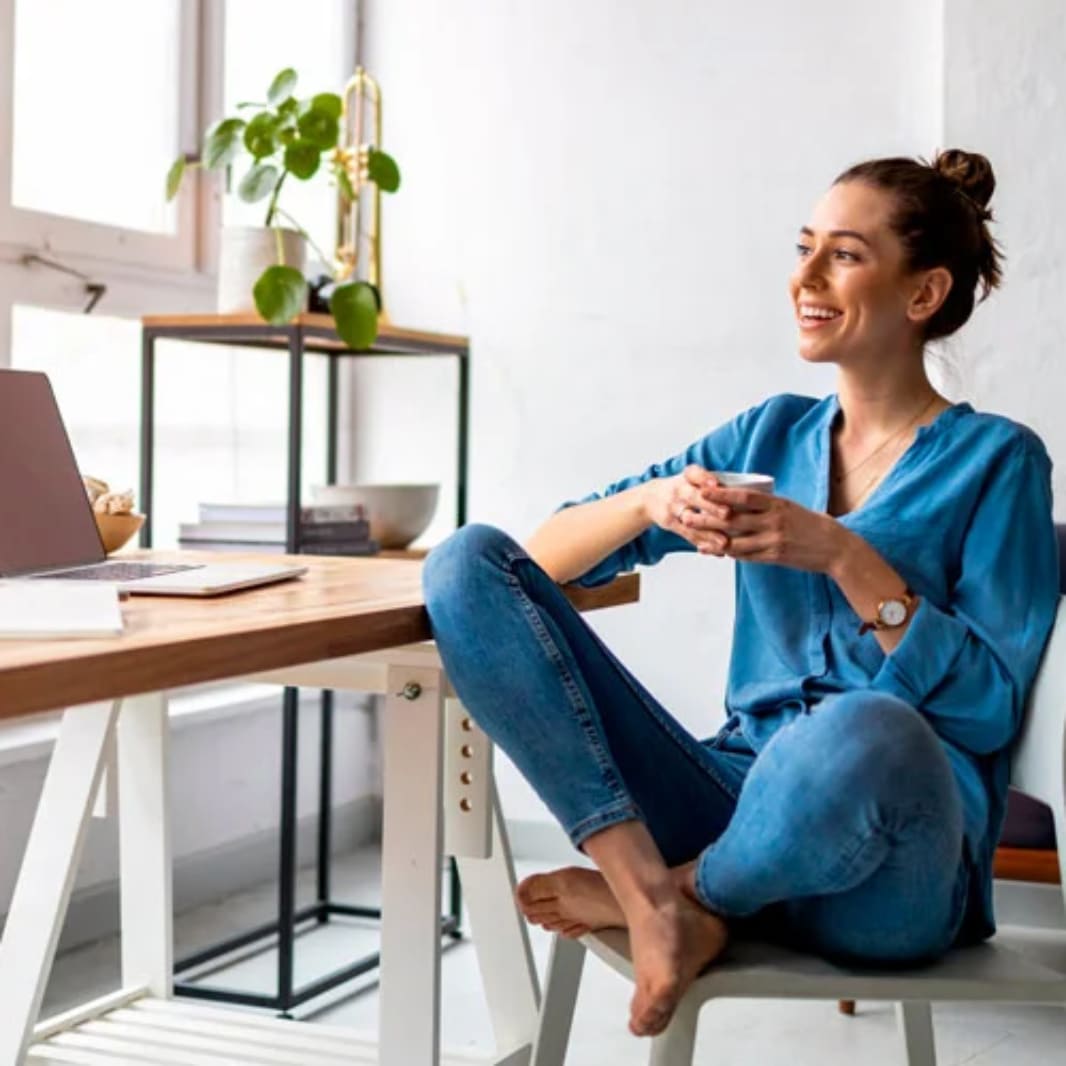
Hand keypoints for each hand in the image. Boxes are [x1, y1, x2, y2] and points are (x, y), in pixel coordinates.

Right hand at [641, 465, 731, 553]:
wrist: (651, 498)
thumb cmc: (684, 488)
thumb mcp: (694, 479)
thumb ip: (714, 485)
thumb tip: (746, 495)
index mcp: (687, 476)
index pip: (695, 474)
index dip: (705, 478)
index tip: (716, 484)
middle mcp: (678, 490)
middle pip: (693, 497)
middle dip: (710, 506)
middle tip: (727, 514)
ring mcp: (672, 507)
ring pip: (691, 520)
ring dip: (708, 532)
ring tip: (724, 542)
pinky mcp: (670, 523)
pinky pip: (687, 534)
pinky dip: (703, 543)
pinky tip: (718, 551)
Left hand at [690, 483, 849, 573]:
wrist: (835, 548)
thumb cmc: (811, 524)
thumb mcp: (790, 507)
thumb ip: (767, 505)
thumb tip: (740, 499)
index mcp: (777, 504)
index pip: (745, 497)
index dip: (722, 494)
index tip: (703, 490)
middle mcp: (773, 522)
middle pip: (733, 520)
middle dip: (707, 518)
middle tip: (687, 514)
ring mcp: (773, 541)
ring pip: (735, 541)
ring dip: (712, 539)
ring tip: (694, 537)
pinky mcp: (774, 558)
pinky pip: (745, 556)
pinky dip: (728, 553)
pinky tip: (714, 550)